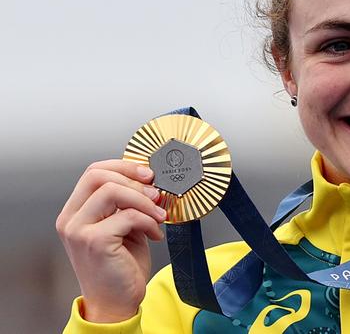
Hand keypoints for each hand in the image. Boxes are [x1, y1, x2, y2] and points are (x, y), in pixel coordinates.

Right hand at [56, 160, 166, 322]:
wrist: (116, 303)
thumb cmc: (121, 265)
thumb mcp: (124, 225)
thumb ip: (129, 202)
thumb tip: (151, 180)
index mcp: (75, 211)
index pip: (94, 172)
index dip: (124, 166)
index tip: (148, 174)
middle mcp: (70, 219)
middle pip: (99, 176)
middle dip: (134, 180)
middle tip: (157, 194)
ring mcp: (78, 230)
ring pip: (113, 191)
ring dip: (144, 201)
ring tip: (159, 216)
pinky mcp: (94, 242)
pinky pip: (128, 216)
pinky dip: (148, 221)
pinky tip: (155, 234)